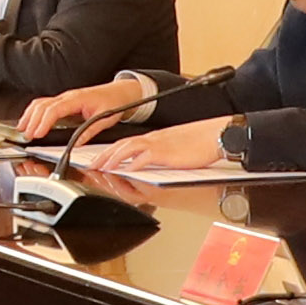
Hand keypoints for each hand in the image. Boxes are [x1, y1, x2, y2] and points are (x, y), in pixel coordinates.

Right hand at [18, 76, 152, 143]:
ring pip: (41, 103)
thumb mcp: (105, 119)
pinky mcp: (64, 101)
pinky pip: (45, 104)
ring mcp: (65, 97)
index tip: (37, 134)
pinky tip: (31, 121)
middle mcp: (68, 96)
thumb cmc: (114, 102)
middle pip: (42, 105)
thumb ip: (90, 131)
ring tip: (22, 129)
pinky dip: (34, 112)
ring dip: (30, 115)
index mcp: (77, 99)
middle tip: (26, 135)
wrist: (121, 92)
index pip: (54, 109)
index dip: (44, 122)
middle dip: (31, 120)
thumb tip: (76, 144)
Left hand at [92, 119, 230, 174]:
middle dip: (103, 157)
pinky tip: (125, 170)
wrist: (215, 135)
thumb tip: (147, 166)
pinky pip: (144, 157)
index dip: (109, 153)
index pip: (125, 144)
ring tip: (101, 168)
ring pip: (127, 149)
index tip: (97, 161)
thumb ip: (159, 155)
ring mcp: (158, 145)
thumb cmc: (200, 142)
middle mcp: (152, 140)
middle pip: (120, 146)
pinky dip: (132, 164)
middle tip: (90, 166)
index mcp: (153, 139)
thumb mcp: (174, 148)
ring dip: (112, 159)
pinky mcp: (166, 153)